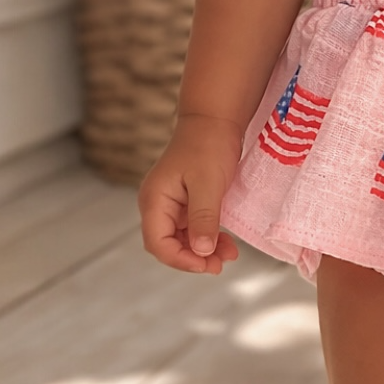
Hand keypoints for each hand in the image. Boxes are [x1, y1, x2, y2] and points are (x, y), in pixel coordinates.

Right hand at [138, 115, 242, 273]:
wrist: (216, 118)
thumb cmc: (209, 144)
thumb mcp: (208, 184)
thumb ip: (203, 218)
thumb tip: (201, 251)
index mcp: (155, 200)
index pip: (157, 243)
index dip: (180, 260)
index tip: (206, 265)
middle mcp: (158, 204)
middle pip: (168, 244)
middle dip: (193, 258)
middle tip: (220, 265)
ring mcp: (172, 203)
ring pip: (183, 238)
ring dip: (203, 250)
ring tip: (229, 255)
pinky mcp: (186, 201)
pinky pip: (193, 227)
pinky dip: (208, 236)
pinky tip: (226, 243)